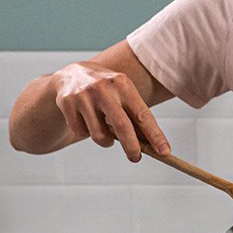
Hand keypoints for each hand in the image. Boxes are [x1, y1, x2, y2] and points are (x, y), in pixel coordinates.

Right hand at [53, 62, 169, 161]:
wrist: (72, 74)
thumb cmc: (107, 91)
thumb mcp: (123, 95)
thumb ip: (134, 116)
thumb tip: (151, 146)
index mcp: (123, 84)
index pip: (142, 115)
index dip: (155, 135)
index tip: (165, 152)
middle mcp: (104, 88)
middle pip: (122, 126)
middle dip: (132, 147)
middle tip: (136, 158)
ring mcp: (83, 95)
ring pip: (99, 135)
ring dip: (106, 142)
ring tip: (105, 133)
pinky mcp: (66, 103)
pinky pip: (81, 132)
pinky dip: (86, 133)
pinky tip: (86, 120)